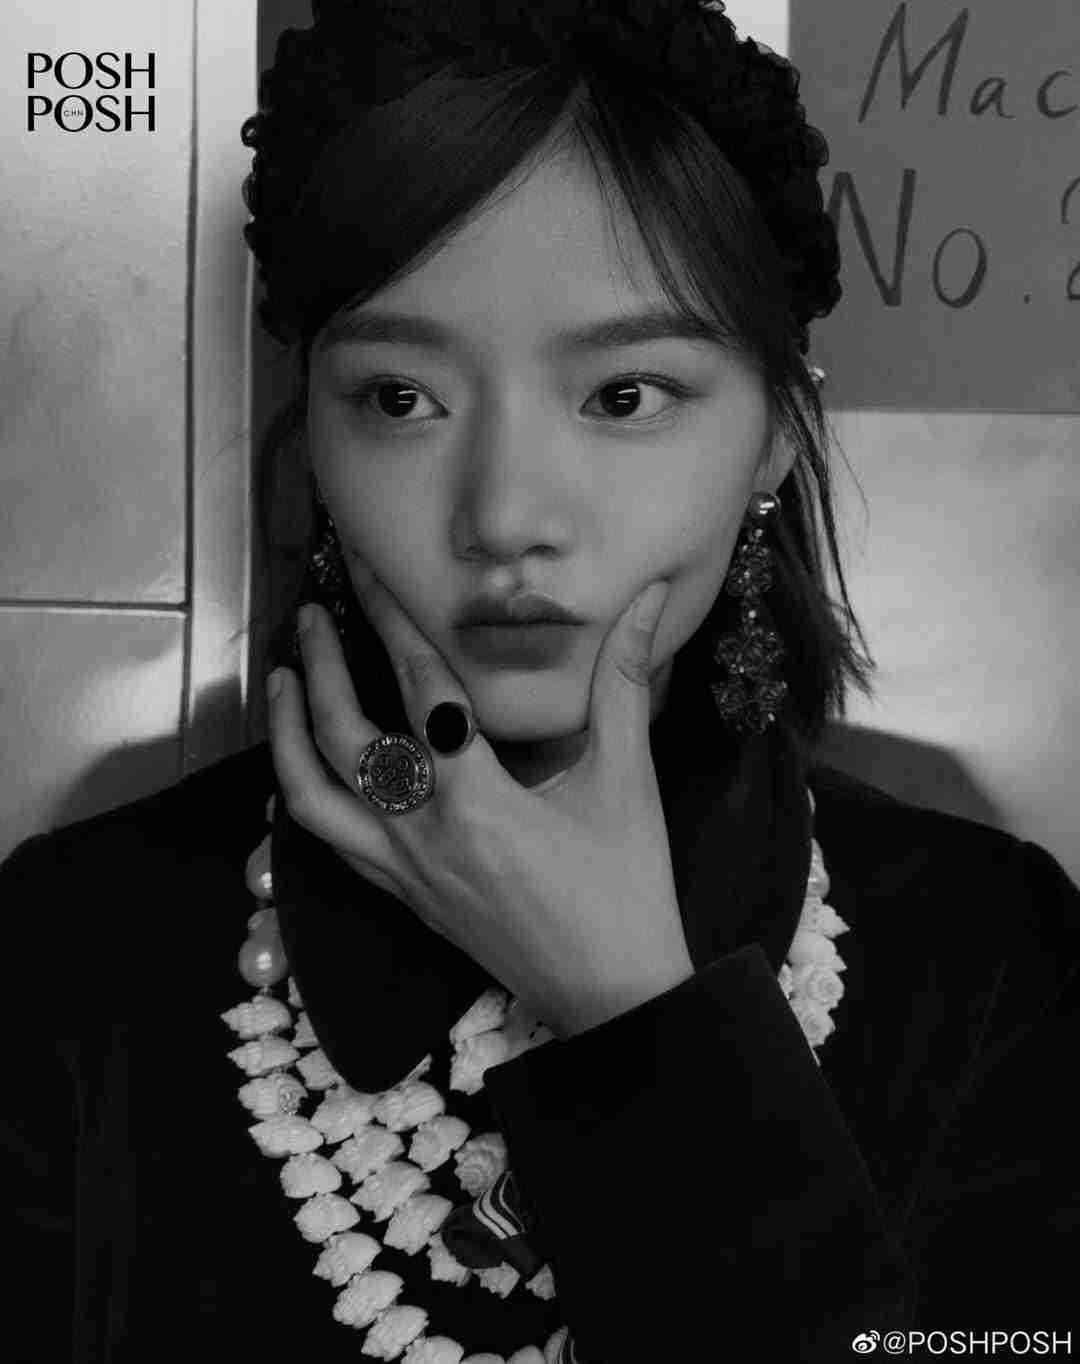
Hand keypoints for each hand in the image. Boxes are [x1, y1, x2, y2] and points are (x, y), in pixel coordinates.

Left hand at [266, 569, 693, 1036]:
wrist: (612, 995)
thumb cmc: (625, 891)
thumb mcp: (627, 782)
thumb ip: (626, 684)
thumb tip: (645, 602)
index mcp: (475, 801)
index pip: (418, 688)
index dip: (389, 619)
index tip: (363, 572)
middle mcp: (422, 835)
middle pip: (343, 739)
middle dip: (320, 667)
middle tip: (313, 615)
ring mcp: (404, 872)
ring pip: (313, 798)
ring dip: (288, 736)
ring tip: (283, 682)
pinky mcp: (402, 898)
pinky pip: (331, 843)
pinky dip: (309, 796)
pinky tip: (310, 767)